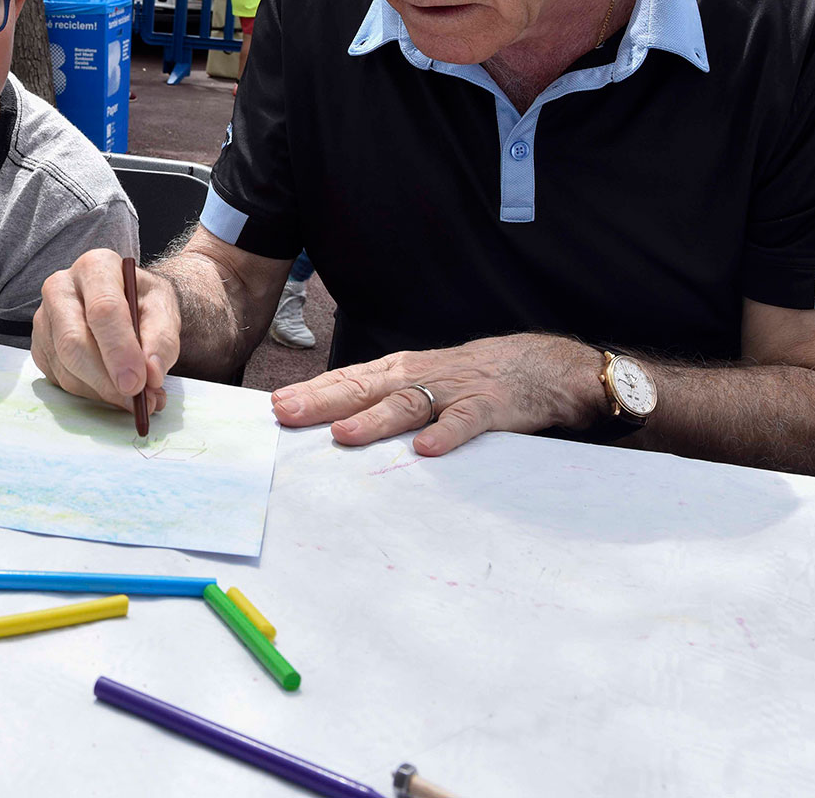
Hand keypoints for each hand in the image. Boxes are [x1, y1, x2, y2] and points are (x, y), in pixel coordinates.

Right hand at [31, 249, 176, 414]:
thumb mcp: (164, 309)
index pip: (103, 310)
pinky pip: (61, 380)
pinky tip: (113, 388)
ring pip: (66, 367)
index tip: (138, 383)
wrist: (126, 301)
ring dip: (103, 391)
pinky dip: (91, 393)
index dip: (120, 350)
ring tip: (137, 397)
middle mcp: (60, 287)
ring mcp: (43, 318)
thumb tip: (150, 375)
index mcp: (95, 268)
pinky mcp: (39, 347)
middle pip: (73, 342)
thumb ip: (162, 339)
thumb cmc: (142, 301)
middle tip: (137, 401)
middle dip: (106, 379)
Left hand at [270, 334, 605, 454]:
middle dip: (324, 401)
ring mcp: (454, 392)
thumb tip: (330, 421)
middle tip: (287, 414)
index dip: (312, 392)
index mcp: (400, 372)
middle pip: (365, 388)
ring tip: (343, 433)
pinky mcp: (490, 409)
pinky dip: (447, 434)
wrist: (540, 365)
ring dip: (375, 419)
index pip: (348, 380)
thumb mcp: (421, 381)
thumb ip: (383, 399)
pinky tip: (427, 449)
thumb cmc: (470, 378)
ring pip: (408, 404)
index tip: (275, 406)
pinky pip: (466, 423)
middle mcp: (420, 377)